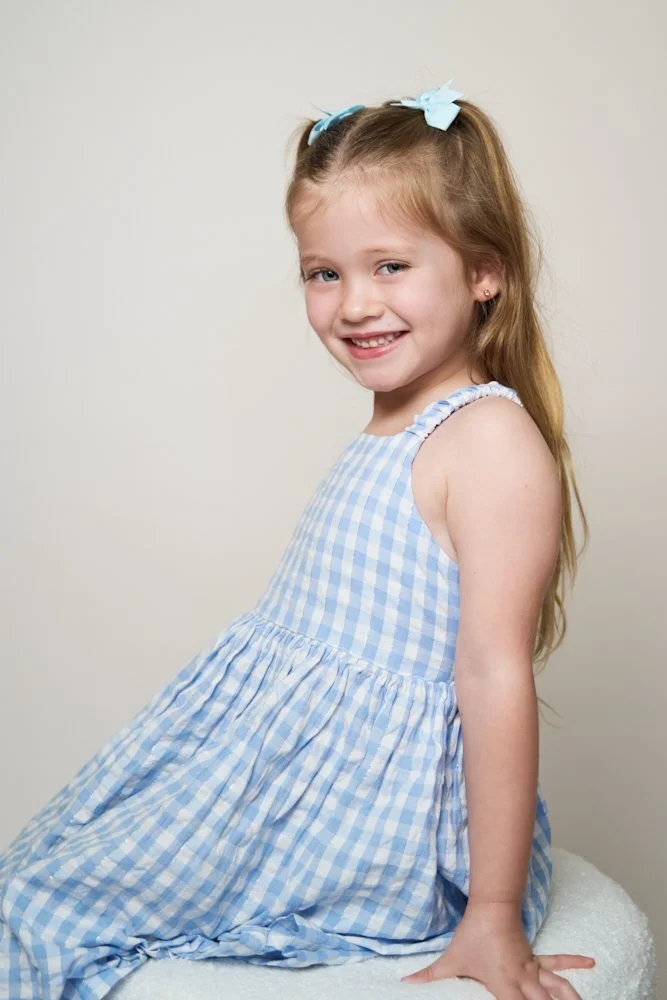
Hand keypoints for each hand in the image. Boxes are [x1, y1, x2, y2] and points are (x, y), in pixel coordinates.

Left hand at [400, 901, 594, 997]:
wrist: (490, 906)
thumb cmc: (471, 935)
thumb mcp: (449, 960)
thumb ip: (428, 976)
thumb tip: (404, 982)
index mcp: (504, 986)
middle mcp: (523, 981)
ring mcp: (532, 969)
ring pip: (558, 987)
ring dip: (570, 997)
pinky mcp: (535, 957)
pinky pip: (558, 961)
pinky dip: (575, 963)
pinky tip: (591, 963)